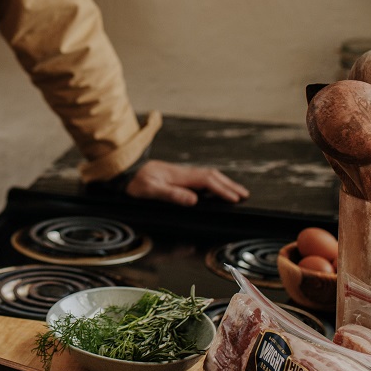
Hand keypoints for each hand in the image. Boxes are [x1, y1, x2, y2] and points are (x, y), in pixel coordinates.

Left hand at [125, 159, 249, 206]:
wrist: (126, 171)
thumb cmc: (136, 182)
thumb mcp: (151, 190)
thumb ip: (171, 195)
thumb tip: (193, 199)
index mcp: (180, 176)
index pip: (207, 181)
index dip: (222, 189)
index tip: (235, 198)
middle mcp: (184, 173)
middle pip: (212, 176)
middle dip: (229, 185)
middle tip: (244, 195)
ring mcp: (182, 174)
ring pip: (208, 176)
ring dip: (224, 183)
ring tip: (236, 192)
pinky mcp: (179, 177)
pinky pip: (201, 178)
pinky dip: (214, 182)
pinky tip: (216, 188)